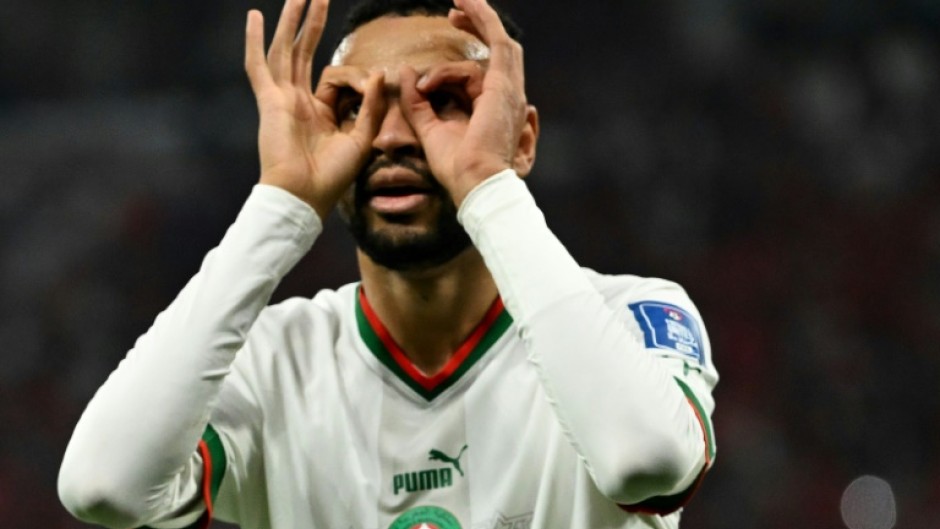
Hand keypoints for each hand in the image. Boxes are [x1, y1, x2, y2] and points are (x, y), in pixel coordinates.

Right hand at [245, 0, 384, 218]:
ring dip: (292, 23)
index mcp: (319, 112)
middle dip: (313, 24)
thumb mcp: (361, 139)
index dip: (356, 76)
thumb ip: (370, 106)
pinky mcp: (269, 101)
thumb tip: (378, 73)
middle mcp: (298, 101)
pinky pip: (259, 66)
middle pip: (305, 53)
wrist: (304, 196)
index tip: (374, 80)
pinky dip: (254, 41)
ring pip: (286, 51)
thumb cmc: (331, 177)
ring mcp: (281, 99)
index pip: (333, 78)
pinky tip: (254, 16)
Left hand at [399, 0, 535, 205]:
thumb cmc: (458, 168)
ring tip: (457, 2)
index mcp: (493, 111)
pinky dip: (483, 19)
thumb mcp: (429, 129)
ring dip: (480, 18)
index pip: (481, 75)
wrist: (475, 182)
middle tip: (453, 12)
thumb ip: (417, 102)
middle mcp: (507, 98)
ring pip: (497, 44)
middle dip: (478, 27)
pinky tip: (465, 4)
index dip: (458, 63)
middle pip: (499, 51)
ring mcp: (510, 90)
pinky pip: (497, 41)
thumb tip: (405, 72)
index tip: (432, 66)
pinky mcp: (504, 84)